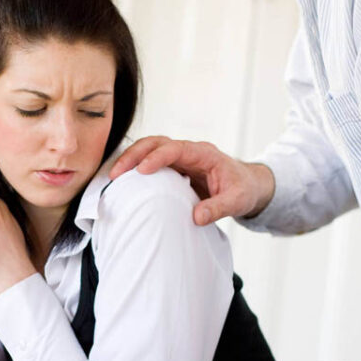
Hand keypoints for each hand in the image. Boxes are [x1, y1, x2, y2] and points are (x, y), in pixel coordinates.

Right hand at [109, 136, 274, 224]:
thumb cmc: (244, 190)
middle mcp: (189, 151)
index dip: (157, 158)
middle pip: (156, 143)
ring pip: (149, 149)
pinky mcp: (173, 168)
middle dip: (134, 155)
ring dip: (130, 160)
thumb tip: (195, 217)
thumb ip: (218, 208)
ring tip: (112, 176)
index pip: (176, 149)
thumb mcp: (238, 201)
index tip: (141, 171)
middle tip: (116, 173)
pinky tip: (121, 182)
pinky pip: (150, 162)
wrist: (247, 186)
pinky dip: (134, 168)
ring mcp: (179, 159)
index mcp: (204, 154)